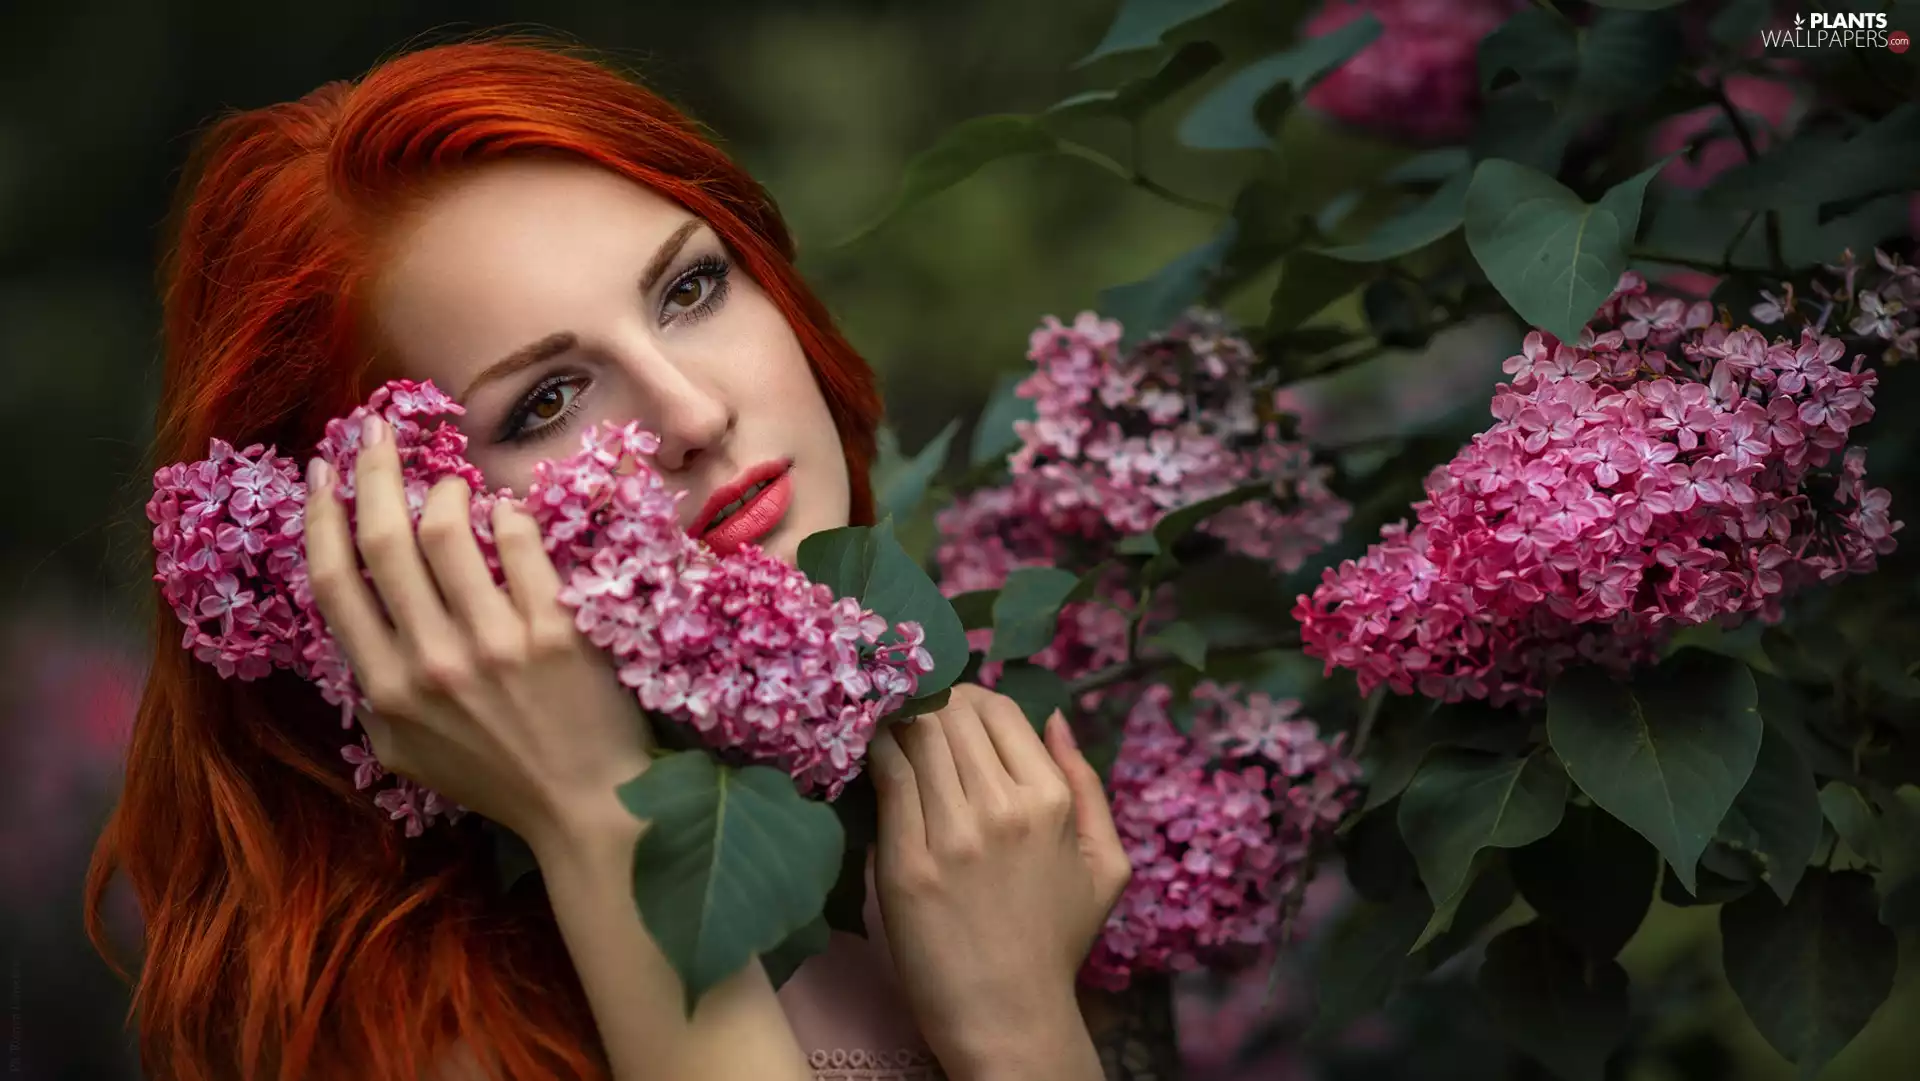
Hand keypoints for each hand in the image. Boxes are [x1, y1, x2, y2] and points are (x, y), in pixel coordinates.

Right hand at [302, 414, 652, 852]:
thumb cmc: (497, 777)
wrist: (586, 805)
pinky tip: (506, 515)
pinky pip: (520, 544)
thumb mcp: (406, 752)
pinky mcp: (556, 629)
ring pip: (447, 528)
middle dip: (372, 471)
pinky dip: (506, 516)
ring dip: (443, 489)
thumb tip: (356, 624)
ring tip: (450, 484)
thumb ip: (373, 693)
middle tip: (376, 433)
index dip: (321, 516)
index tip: (323, 472)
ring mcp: (496, 643)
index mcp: (387, 690)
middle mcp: (434, 662)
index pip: (335, 583)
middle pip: (384, 540)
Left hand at [868, 684, 1130, 1079]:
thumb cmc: (1056, 941)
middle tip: (911, 716)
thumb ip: (1088, 784)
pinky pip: (886, 781)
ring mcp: (953, 837)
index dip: (968, 699)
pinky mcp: (906, 865)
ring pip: (916, 737)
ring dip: (897, 723)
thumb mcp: (1105, 864)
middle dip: (929, 704)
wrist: (1008, 1016)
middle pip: (952, 715)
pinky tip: (870, 755)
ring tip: (887, 729)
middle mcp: (1005, 809)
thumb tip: (1056, 719)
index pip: (999, 710)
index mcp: (1052, 802)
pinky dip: (875, 755)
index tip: (949, 710)